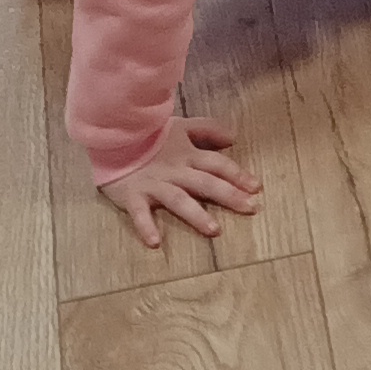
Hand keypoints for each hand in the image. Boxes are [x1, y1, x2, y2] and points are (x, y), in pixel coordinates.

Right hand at [101, 117, 262, 246]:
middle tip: (250, 208)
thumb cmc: (150, 136)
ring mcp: (154, 184)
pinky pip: (139, 214)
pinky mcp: (133, 196)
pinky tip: (155, 242)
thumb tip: (234, 137)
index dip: (237, 174)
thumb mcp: (182, 126)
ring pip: (178, 200)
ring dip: (196, 215)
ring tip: (214, 230)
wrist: (113, 137)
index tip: (256, 187)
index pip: (217, 164)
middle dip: (229, 195)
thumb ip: (207, 130)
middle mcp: (175, 171)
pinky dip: (146, 227)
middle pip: (205, 183)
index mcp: (187, 155)